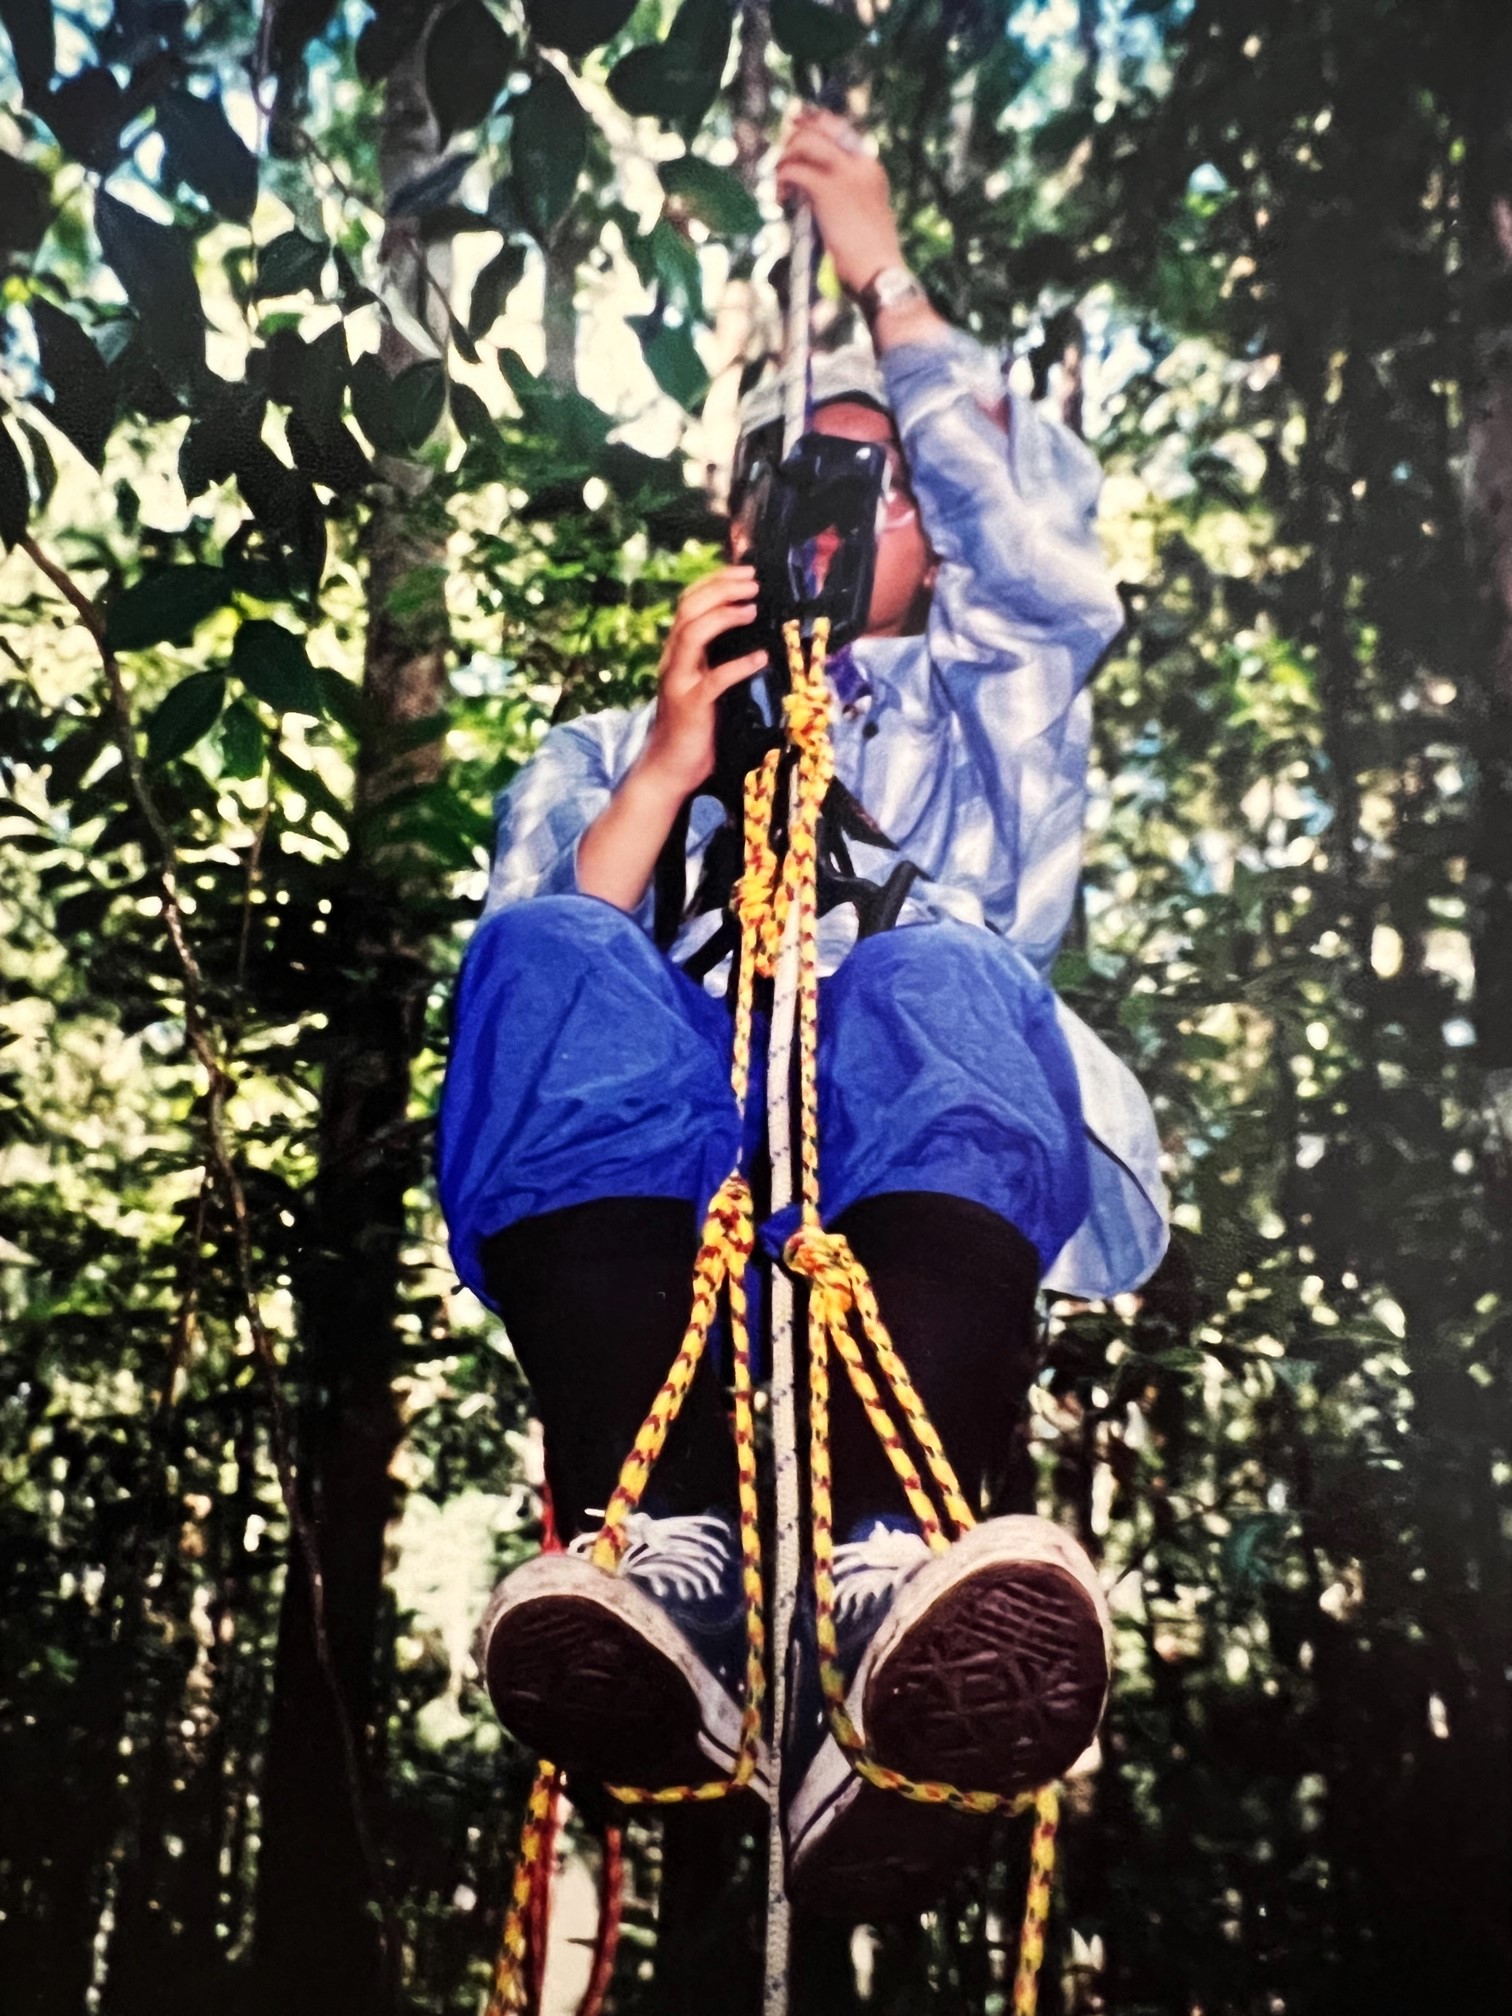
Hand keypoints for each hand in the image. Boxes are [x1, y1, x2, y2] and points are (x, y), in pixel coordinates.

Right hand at [641, 565, 766, 796]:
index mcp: (676, 652)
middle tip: (753, 581)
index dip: (714, 581)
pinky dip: (739, 665)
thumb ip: (719, 660)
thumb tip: (755, 637)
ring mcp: (679, 682)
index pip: (688, 602)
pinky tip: (761, 658)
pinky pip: (715, 679)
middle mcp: (673, 660)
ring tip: (752, 608)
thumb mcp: (706, 685)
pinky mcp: (691, 706)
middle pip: (689, 608)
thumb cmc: (694, 729)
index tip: (745, 572)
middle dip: (722, 588)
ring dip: (724, 615)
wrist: (669, 770)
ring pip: (693, 634)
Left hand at [775, 108, 903, 298]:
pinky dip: (782, 179)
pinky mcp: (828, 190)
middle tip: (780, 159)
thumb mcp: (863, 213)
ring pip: (805, 143)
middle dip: (794, 138)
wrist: (879, 271)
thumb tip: (811, 190)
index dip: (814, 124)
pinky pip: (795, 170)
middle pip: (820, 129)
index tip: (796, 126)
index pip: (840, 130)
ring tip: (779, 182)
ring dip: (785, 158)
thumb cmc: (870, 255)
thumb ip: (845, 194)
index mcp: (870, 167)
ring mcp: (845, 174)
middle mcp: (859, 163)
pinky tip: (780, 197)